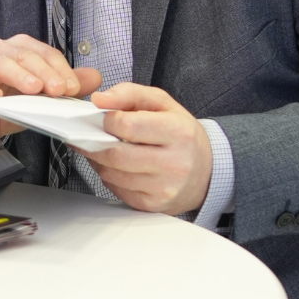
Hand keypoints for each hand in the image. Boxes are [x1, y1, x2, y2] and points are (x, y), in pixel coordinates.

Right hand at [0, 35, 102, 135]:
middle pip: (24, 55)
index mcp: (19, 50)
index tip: (73, 87)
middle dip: (45, 72)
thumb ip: (65, 85)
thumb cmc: (5, 103)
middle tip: (59, 90)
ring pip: (0, 63)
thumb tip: (95, 76)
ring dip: (18, 76)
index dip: (60, 68)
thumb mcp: (38, 96)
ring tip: (33, 89)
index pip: (44, 53)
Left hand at [75, 83, 208, 214]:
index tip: (105, 118)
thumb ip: (130, 94)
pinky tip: (117, 166)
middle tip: (91, 134)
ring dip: (98, 160)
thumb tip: (100, 99)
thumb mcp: (163, 103)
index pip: (129, 126)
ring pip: (111, 174)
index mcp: (179, 133)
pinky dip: (108, 176)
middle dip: (95, 142)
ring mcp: (164, 188)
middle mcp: (175, 163)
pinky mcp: (152, 205)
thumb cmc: (182, 135)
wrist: (207, 173)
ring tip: (104, 148)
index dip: (108, 120)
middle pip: (116, 154)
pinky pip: (116, 189)